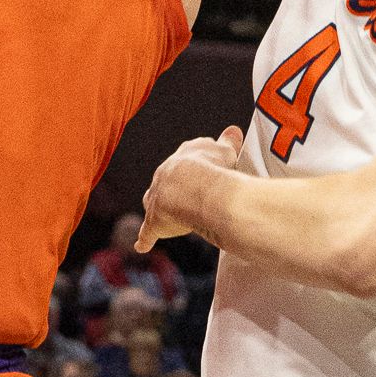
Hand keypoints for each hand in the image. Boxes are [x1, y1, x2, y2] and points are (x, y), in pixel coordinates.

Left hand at [137, 124, 244, 249]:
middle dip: (173, 187)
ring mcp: (157, 198)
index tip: (200, 172)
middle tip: (186, 196)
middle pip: (166, 181)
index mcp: (182, 158)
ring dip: (157, 207)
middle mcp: (164, 175)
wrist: (195, 186)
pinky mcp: (154, 221)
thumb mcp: (224, 150)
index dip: (193, 169)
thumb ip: (228, 141)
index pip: (186, 161)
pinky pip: (147, 233)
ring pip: (152, 201)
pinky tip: (141, 245)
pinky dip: (145, 239)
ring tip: (165, 215)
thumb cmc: (213, 167)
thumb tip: (233, 131)